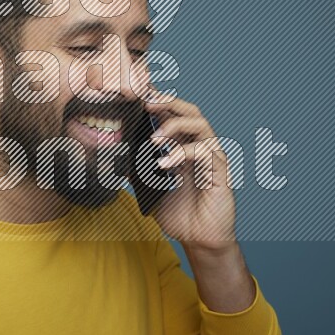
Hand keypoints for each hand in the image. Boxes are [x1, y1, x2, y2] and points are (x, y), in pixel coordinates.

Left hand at [143, 93, 237, 249]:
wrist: (199, 240)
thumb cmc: (178, 214)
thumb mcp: (149, 188)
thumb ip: (137, 170)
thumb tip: (114, 155)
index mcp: (182, 146)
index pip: (172, 115)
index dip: (158, 101)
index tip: (137, 94)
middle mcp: (198, 147)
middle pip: (189, 110)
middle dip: (167, 102)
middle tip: (146, 103)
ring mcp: (211, 157)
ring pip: (200, 124)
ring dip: (175, 125)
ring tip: (154, 138)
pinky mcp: (220, 171)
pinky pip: (205, 151)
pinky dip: (183, 153)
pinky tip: (165, 164)